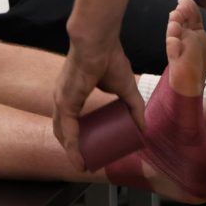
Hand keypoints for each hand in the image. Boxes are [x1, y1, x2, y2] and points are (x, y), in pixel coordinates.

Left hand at [53, 34, 143, 170]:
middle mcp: (63, 97)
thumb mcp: (126, 88)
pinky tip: (78, 158)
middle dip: (73, 148)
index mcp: (73, 93)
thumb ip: (135, 106)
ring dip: (72, 151)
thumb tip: (144, 128)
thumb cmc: (110, 58)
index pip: (71, 121)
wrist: (100, 42)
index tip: (88, 151)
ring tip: (82, 164)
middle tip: (86, 162)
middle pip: (64, 129)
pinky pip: (67, 129)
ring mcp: (61, 99)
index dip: (78, 137)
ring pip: (63, 132)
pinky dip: (72, 146)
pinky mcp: (65, 101)